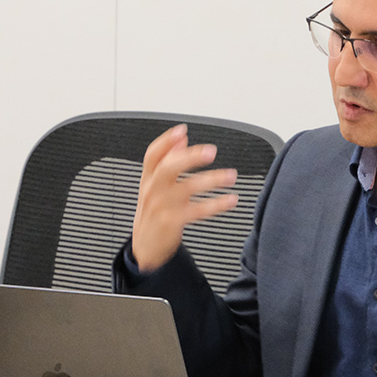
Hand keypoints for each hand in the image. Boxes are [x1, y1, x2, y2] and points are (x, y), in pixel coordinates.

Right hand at [131, 124, 238, 271]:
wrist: (146, 246)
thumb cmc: (154, 211)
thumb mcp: (155, 185)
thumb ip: (168, 160)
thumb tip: (182, 139)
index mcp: (149, 177)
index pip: (152, 155)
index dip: (166, 141)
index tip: (182, 131)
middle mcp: (154, 189)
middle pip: (168, 168)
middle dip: (189, 157)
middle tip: (211, 152)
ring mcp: (162, 206)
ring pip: (187, 188)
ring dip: (211, 180)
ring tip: (230, 176)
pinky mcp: (172, 222)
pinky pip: (197, 211)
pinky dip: (216, 205)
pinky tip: (230, 200)